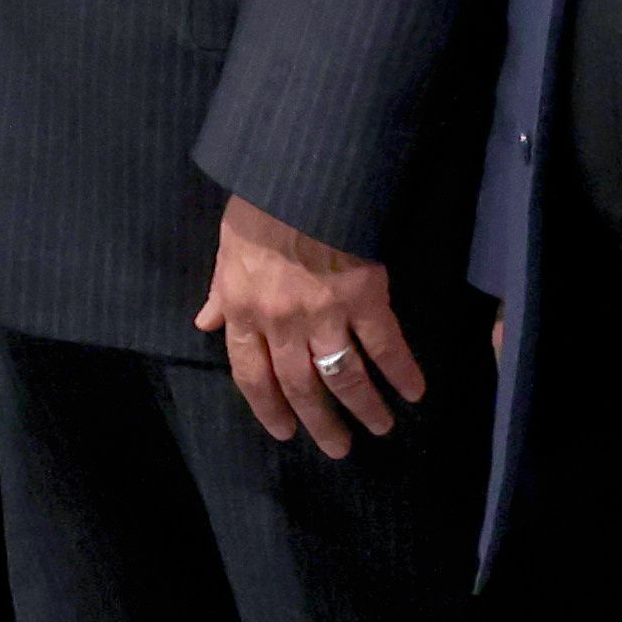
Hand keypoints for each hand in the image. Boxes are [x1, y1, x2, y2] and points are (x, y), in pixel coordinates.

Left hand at [202, 200, 419, 449]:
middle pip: (300, 386)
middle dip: (320, 423)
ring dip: (363, 407)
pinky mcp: (365, 297)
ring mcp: (324, 313)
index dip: (268, 407)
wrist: (301, 173)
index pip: (252, 374)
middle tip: (338, 448)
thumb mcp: (228, 249)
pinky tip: (415, 391)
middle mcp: (282, 322)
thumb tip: (206, 322)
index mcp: (246, 311)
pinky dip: (401, 371)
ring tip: (380, 428)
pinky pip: (384, 345)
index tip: (285, 430)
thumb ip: (221, 291)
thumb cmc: (261, 205)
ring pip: (342, 375)